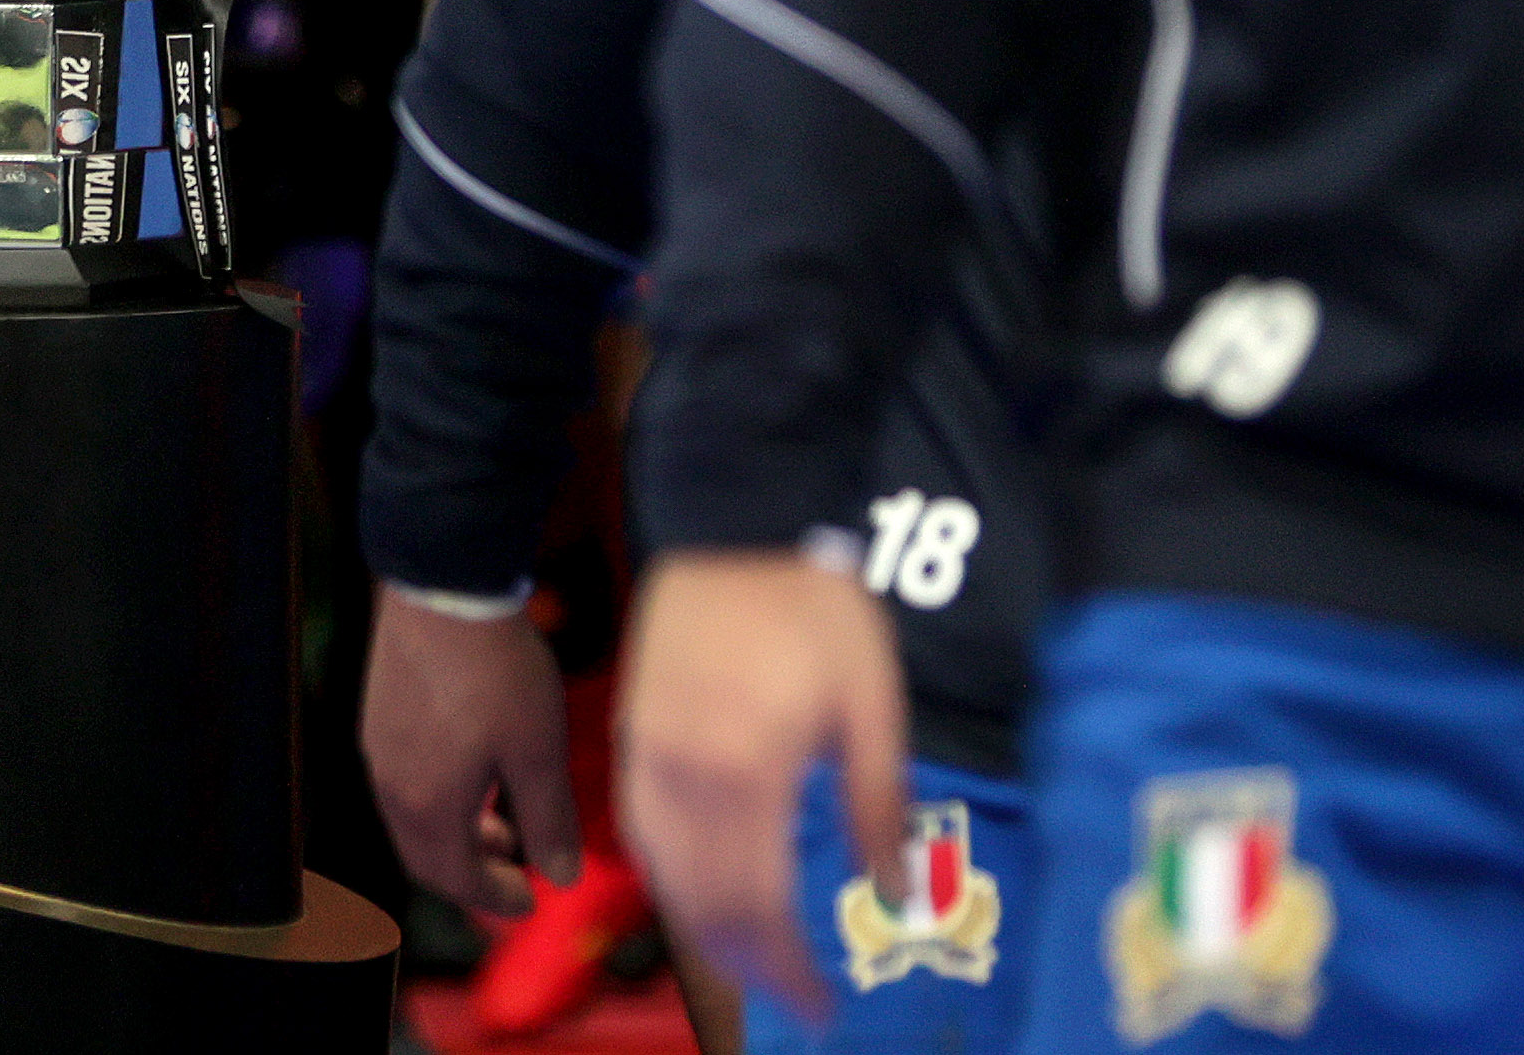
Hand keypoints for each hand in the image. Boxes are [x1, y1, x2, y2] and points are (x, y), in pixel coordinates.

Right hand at [363, 590, 580, 917]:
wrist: (443, 588)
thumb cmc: (497, 671)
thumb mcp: (539, 750)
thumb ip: (550, 820)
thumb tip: (564, 877)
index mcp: (430, 806)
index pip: (456, 879)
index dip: (496, 899)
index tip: (533, 899)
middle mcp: (393, 786)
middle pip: (426, 857)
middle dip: (472, 873)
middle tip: (517, 870)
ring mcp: (380, 748)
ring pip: (413, 819)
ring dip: (457, 834)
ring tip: (505, 819)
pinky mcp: (378, 714)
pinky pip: (404, 782)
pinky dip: (439, 799)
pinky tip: (475, 768)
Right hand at [618, 548, 907, 1031]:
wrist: (729, 522)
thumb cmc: (811, 604)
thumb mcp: (871, 695)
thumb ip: (879, 796)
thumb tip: (889, 886)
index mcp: (752, 769)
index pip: (762, 902)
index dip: (788, 966)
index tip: (821, 1002)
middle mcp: (688, 776)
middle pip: (707, 903)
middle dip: (750, 962)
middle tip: (791, 991)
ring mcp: (651, 757)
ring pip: (666, 875)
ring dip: (708, 932)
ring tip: (750, 960)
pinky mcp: (633, 736)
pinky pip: (641, 832)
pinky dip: (669, 880)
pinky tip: (697, 893)